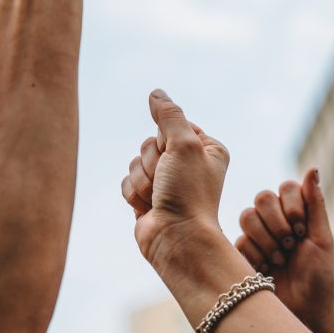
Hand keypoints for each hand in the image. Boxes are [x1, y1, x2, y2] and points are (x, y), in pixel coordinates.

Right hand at [121, 89, 230, 268]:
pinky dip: (134, 193)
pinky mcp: (148, 197)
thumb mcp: (185, 144)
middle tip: (168, 181)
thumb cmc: (189, 194)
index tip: (179, 158)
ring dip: (143, 179)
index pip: (172, 125)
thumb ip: (169, 115)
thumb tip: (156, 93)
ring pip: (135, 162)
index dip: (168, 140)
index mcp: (206, 148)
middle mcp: (187, 163)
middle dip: (152, 162)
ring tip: (160, 197)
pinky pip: (127, 181)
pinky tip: (148, 207)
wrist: (176, 239)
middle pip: (150, 142)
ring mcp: (166, 182)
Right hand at [234, 168, 333, 332]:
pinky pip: (239, 241)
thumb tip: (313, 167)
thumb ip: (315, 203)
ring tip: (279, 260)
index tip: (302, 229)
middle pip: (262, 197)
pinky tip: (266, 271)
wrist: (303, 313)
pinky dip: (256, 256)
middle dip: (278, 223)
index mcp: (296, 213)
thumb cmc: (319, 278)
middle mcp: (275, 220)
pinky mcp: (241, 253)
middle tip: (290, 244)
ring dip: (266, 240)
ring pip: (247, 216)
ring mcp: (256, 236)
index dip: (291, 205)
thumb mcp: (322, 239)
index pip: (285, 187)